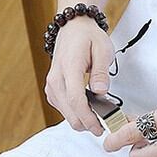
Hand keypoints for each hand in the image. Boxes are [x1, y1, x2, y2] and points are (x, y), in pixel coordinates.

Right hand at [44, 17, 114, 134]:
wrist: (73, 29)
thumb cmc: (88, 37)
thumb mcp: (103, 49)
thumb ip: (101, 71)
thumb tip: (101, 90)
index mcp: (69, 67)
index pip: (76, 99)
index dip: (88, 117)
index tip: (100, 127)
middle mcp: (56, 79)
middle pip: (69, 111)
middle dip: (87, 123)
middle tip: (105, 124)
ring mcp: (51, 85)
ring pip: (65, 113)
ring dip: (82, 119)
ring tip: (99, 114)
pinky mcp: (52, 90)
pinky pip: (63, 108)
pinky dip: (75, 113)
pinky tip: (88, 108)